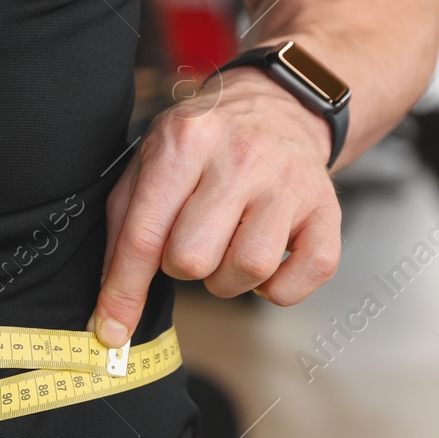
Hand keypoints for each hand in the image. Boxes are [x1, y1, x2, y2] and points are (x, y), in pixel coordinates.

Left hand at [90, 68, 342, 345]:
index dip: (124, 292)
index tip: (112, 330)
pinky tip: (266, 261)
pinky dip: (279, 288)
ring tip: (226, 247)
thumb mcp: (148, 166)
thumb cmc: (202, 146)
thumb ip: (122, 234)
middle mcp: (241, 157)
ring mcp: (289, 183)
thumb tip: (111, 314)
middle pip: (193, 259)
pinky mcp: (327, 208)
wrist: (276, 107)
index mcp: (185, 142)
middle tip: (191, 241)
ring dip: (227, 278)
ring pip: (247, 270)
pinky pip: (302, 278)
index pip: (145, 236)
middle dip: (181, 267)